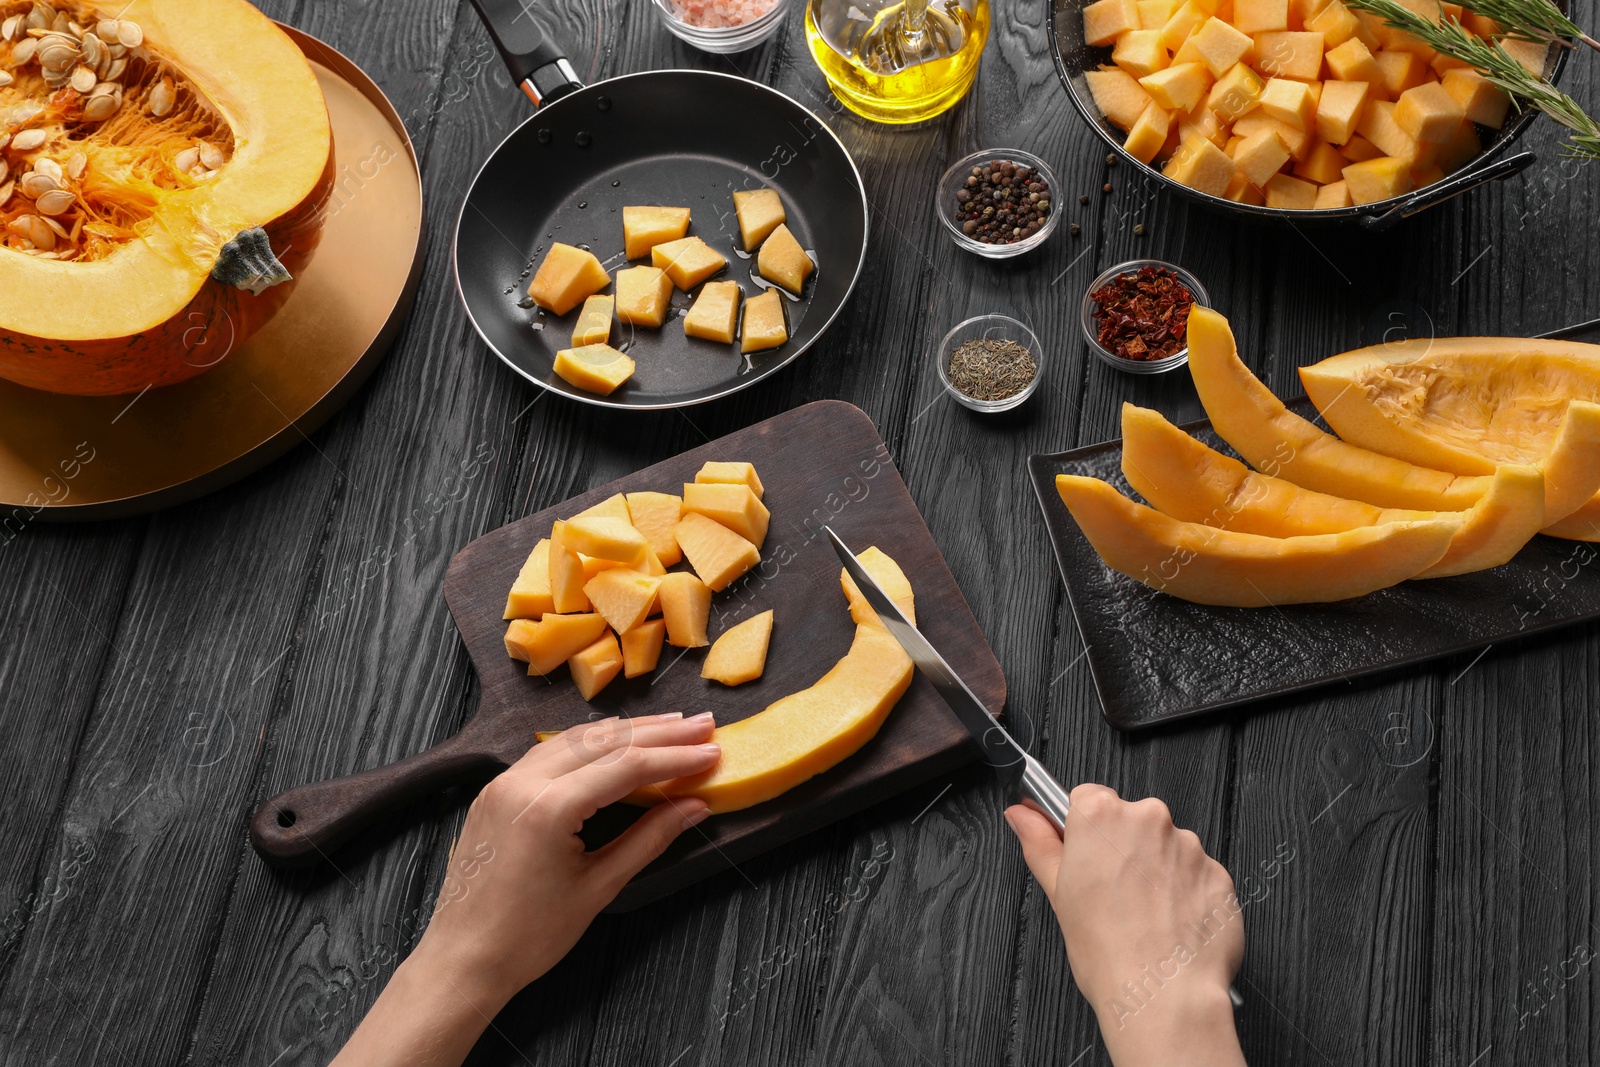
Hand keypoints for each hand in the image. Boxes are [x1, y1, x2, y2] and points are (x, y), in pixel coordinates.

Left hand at [333, 712, 718, 1066]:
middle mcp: (522, 782)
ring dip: (625, 729)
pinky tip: (616, 739)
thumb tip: (695, 806)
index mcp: (548, 808)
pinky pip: (549, 751)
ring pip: (575, 738)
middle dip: (658, 733)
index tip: (713, 751)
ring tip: (670, 726)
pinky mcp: (496, 790)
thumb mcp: (599, 887)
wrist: (463, 959)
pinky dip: (589, 742)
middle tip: (703, 724)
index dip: (675, 757)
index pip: (626, 766)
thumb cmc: (529, 936)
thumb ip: (649, 839)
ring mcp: (504, 782)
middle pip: (603, 741)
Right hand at [1006, 786, 1244, 1066]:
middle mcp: (1149, 819)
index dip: (1082, 832)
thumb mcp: (1057, 893)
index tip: (1082, 857)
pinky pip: (1197, 875)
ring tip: (1143, 917)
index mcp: (1102, 815)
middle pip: (1129, 821)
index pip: (1086, 798)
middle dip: (1121, 851)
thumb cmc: (1108, 950)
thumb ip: (1039, 843)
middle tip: (1110, 896)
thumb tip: (1022, 816)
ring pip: (1165, 848)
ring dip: (1156, 872)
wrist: (1165, 995)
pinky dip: (1185, 894)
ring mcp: (1190, 846)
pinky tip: (1170, 925)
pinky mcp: (1219, 874)